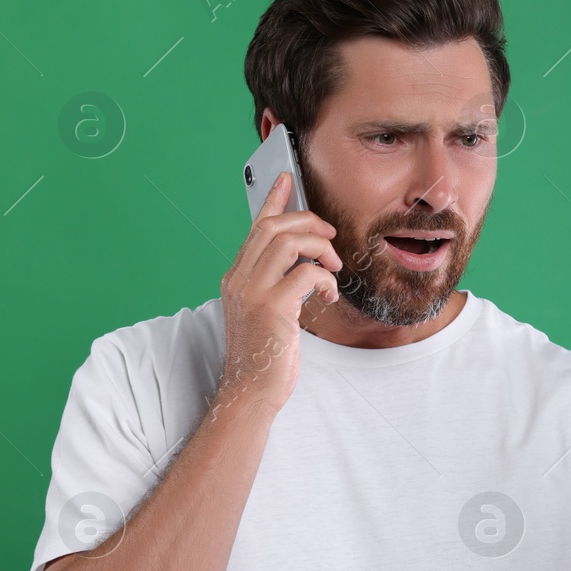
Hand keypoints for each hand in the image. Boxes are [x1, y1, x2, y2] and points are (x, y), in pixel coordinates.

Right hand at [214, 172, 341, 417]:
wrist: (250, 392)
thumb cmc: (264, 355)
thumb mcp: (265, 312)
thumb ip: (275, 284)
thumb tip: (303, 262)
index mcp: (236, 277)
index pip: (255, 228)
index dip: (273, 200)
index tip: (287, 179)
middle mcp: (239, 279)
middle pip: (273, 227)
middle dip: (308, 222)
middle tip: (331, 236)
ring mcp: (252, 293)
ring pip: (287, 242)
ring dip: (320, 248)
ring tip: (334, 267)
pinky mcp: (271, 308)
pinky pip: (305, 273)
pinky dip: (325, 279)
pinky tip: (330, 295)